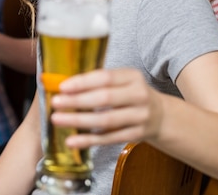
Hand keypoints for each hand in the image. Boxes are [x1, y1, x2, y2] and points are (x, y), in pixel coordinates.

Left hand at [49, 68, 163, 147]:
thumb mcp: (122, 82)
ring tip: (57, 119)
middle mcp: (139, 95)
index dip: (82, 82)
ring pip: (106, 120)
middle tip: (55, 103)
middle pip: (105, 99)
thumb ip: (98, 82)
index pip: (105, 77)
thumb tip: (63, 85)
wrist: (161, 116)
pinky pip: (109, 138)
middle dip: (77, 101)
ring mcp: (140, 117)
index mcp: (132, 77)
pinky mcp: (137, 135)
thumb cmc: (131, 95)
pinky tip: (72, 141)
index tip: (62, 87)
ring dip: (79, 121)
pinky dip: (89, 140)